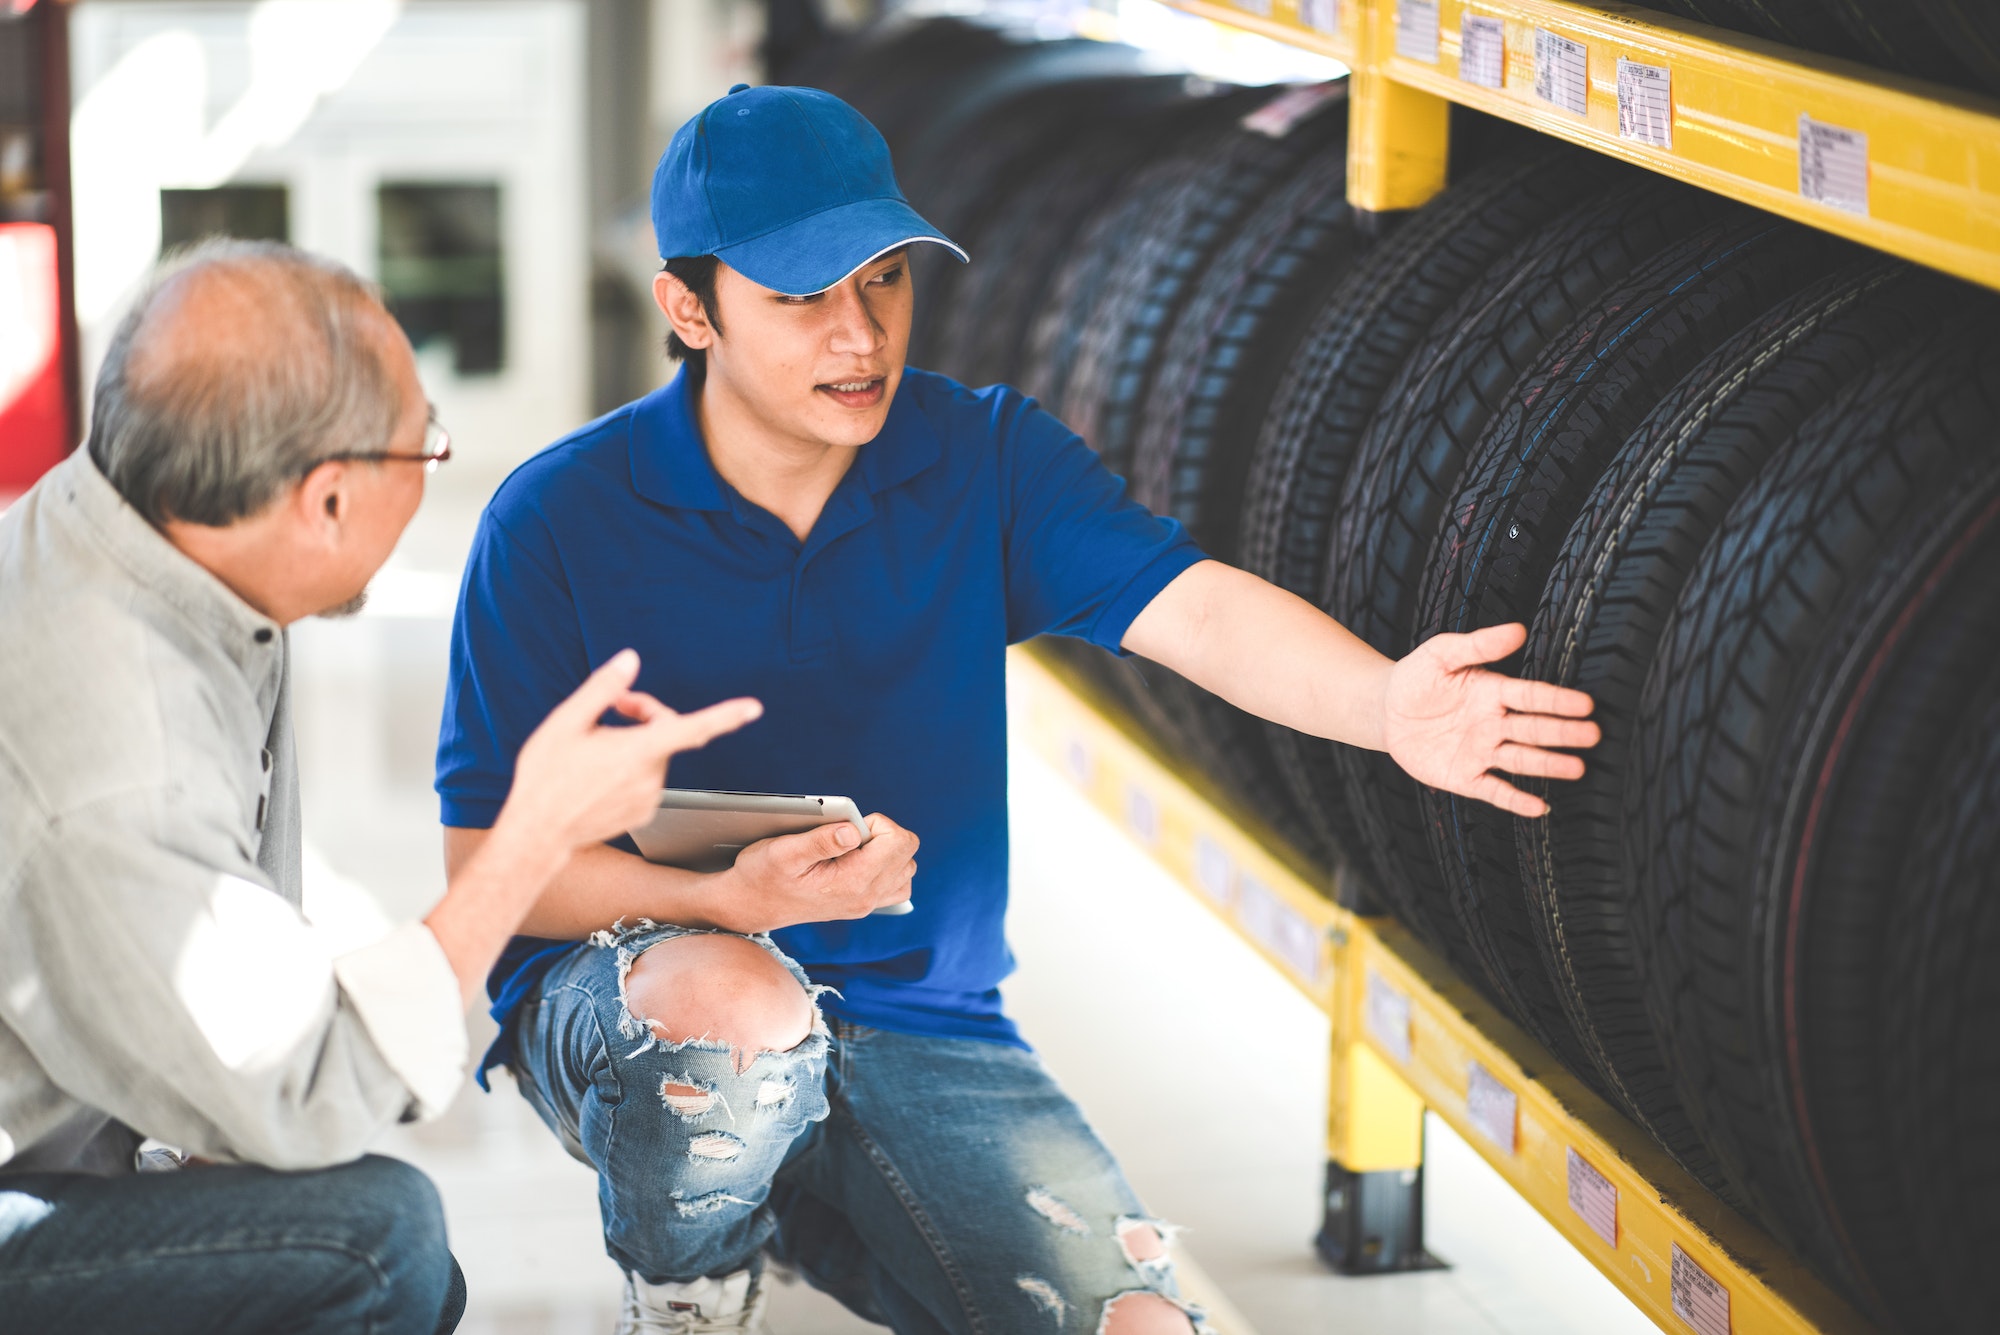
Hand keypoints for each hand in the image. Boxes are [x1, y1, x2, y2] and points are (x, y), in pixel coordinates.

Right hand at [500, 649, 762, 856]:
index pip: (692, 728)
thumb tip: (630, 659)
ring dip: (635, 742)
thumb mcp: (566, 722)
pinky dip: (630, 768)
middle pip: (666, 732)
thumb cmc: (546, 775)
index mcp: (637, 752)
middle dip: (646, 714)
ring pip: (655, 756)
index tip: (753, 708)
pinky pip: (646, 779)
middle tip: (614, 705)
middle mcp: (651, 777)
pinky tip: (598, 774)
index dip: (725, 715)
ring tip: (595, 746)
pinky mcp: (644, 813)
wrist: (536, 833)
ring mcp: (649, 798)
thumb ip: (603, 689)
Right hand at [708, 812, 919, 933]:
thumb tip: (854, 831)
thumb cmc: (762, 874)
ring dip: (887, 850)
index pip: (898, 842)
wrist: (750, 905)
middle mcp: (866, 897)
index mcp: (853, 881)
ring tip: (854, 847)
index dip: (877, 823)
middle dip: (883, 833)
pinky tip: (860, 860)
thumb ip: (820, 840)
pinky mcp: (861, 904)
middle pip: (907, 852)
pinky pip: (895, 884)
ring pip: (905, 868)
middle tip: (848, 834)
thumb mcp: (784, 851)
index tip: (848, 825)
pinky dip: (886, 867)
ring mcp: (866, 904)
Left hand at [1383, 623, 1598, 817]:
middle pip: (1533, 729)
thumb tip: (1517, 629)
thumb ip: (1478, 645)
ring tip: (1577, 768)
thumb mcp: (1442, 654)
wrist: (1385, 710)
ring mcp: (1481, 752)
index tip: (1585, 704)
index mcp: (1493, 692)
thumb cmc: (1417, 677)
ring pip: (1520, 759)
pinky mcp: (1464, 777)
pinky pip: (1493, 790)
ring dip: (1548, 764)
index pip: (1530, 696)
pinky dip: (1515, 800)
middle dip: (1563, 732)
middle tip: (1593, 735)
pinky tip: (1538, 808)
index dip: (1556, 701)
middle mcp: (1493, 724)